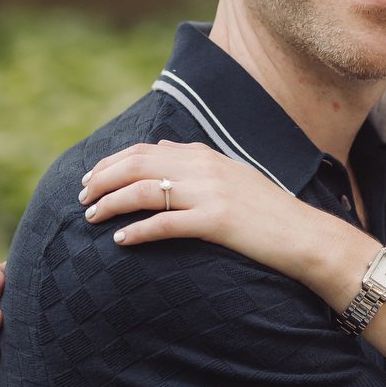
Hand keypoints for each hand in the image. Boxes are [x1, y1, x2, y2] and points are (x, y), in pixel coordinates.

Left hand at [78, 140, 372, 300]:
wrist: (304, 235)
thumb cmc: (268, 212)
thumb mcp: (232, 175)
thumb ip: (195, 160)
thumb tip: (161, 147)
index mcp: (205, 156)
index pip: (145, 151)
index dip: (111, 162)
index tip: (90, 178)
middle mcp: (204, 168)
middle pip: (137, 166)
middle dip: (102, 179)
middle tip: (81, 197)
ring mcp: (210, 194)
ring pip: (144, 191)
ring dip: (111, 203)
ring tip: (90, 217)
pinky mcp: (216, 221)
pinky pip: (165, 223)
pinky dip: (138, 230)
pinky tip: (120, 239)